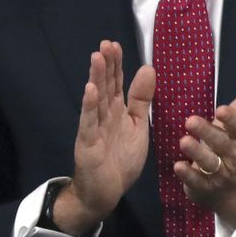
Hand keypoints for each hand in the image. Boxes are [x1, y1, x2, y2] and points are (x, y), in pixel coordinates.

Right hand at [62, 41, 155, 234]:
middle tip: (106, 44)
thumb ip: (141, 100)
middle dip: (106, 65)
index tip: (116, 44)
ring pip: (95, 100)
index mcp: (116, 111)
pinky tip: (90, 90)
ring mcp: (93, 128)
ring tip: (97, 58)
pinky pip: (88, 123)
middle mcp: (103, 116)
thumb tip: (148, 68)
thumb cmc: (121, 159)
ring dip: (96, 79)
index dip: (116, 64)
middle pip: (105, 86)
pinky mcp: (87, 144)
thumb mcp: (137, 126)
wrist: (106, 192)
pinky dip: (89, 107)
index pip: (116, 83)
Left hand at [175, 61, 235, 222]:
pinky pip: (197, 181)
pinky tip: (177, 166)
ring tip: (183, 142)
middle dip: (208, 133)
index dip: (231, 118)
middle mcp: (232, 153)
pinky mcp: (205, 187)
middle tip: (190, 121)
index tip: (220, 109)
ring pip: (209, 162)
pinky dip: (187, 174)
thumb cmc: (235, 143)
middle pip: (221, 143)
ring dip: (196, 152)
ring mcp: (219, 172)